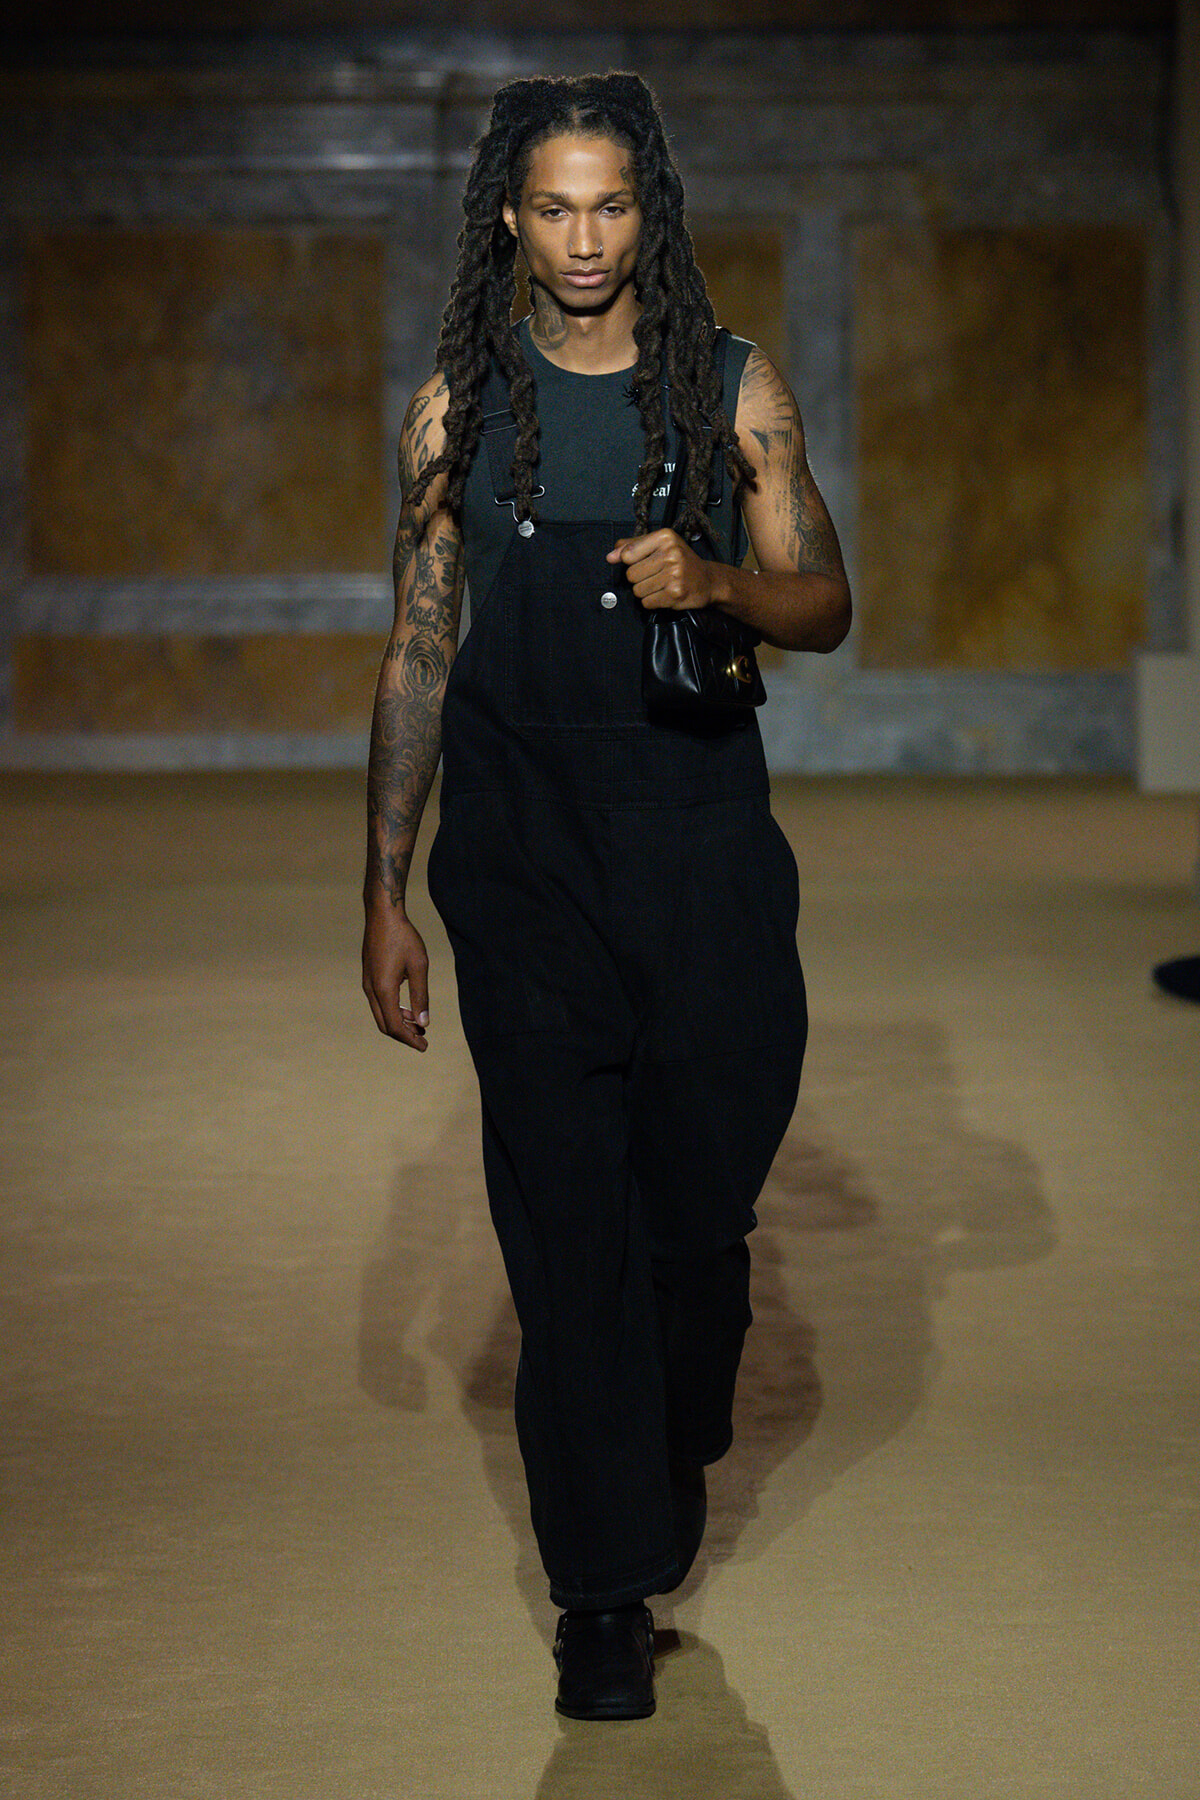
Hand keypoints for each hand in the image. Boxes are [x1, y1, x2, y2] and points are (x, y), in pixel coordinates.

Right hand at [362, 906, 429, 1051]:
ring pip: (381, 1014)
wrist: (383, 915)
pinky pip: (379, 1002)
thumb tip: (423, 1022)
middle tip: (422, 1040)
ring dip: (398, 1023)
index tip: (425, 1046)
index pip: (394, 1026)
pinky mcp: (368, 976)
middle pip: (385, 1024)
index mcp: (383, 989)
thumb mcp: (418, 966)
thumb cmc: (404, 937)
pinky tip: (407, 1008)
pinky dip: (393, 1011)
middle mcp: (371, 989)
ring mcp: (367, 983)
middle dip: (404, 1035)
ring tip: (418, 1024)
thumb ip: (421, 996)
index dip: (410, 1040)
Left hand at [606, 529, 716, 611]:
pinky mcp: (675, 593)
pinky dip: (653, 601)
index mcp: (665, 537)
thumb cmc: (682, 561)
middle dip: (640, 579)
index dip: (630, 562)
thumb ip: (633, 546)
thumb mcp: (660, 545)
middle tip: (656, 575)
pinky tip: (665, 594)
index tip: (641, 563)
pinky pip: (647, 602)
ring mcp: (674, 574)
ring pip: (637, 590)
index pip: (628, 554)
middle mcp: (671, 554)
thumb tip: (611, 556)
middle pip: (631, 574)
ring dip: (646, 591)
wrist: (708, 580)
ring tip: (661, 585)